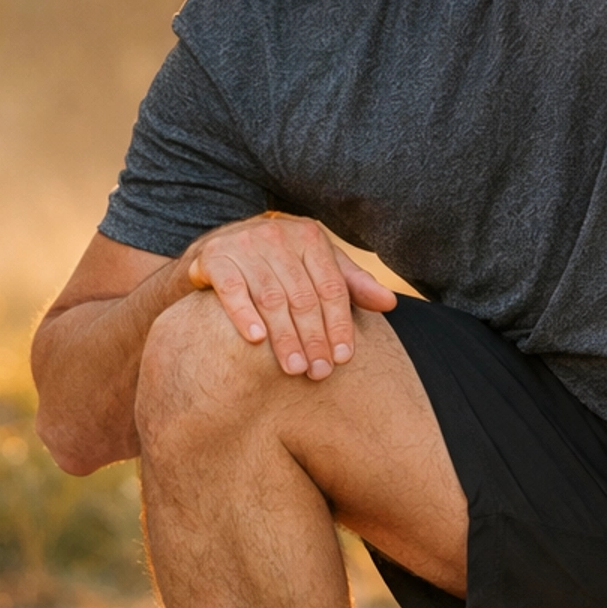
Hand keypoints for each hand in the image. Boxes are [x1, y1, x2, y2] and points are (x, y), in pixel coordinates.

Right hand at [185, 213, 397, 377]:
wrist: (217, 248)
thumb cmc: (278, 263)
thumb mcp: (316, 267)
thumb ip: (351, 284)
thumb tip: (391, 303)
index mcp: (310, 236)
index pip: (331, 286)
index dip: (339, 324)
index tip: (344, 358)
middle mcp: (278, 235)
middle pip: (303, 295)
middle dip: (313, 338)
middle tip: (319, 372)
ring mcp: (245, 244)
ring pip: (271, 297)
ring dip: (284, 336)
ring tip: (294, 369)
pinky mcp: (215, 256)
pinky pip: (232, 289)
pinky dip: (244, 315)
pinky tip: (256, 340)